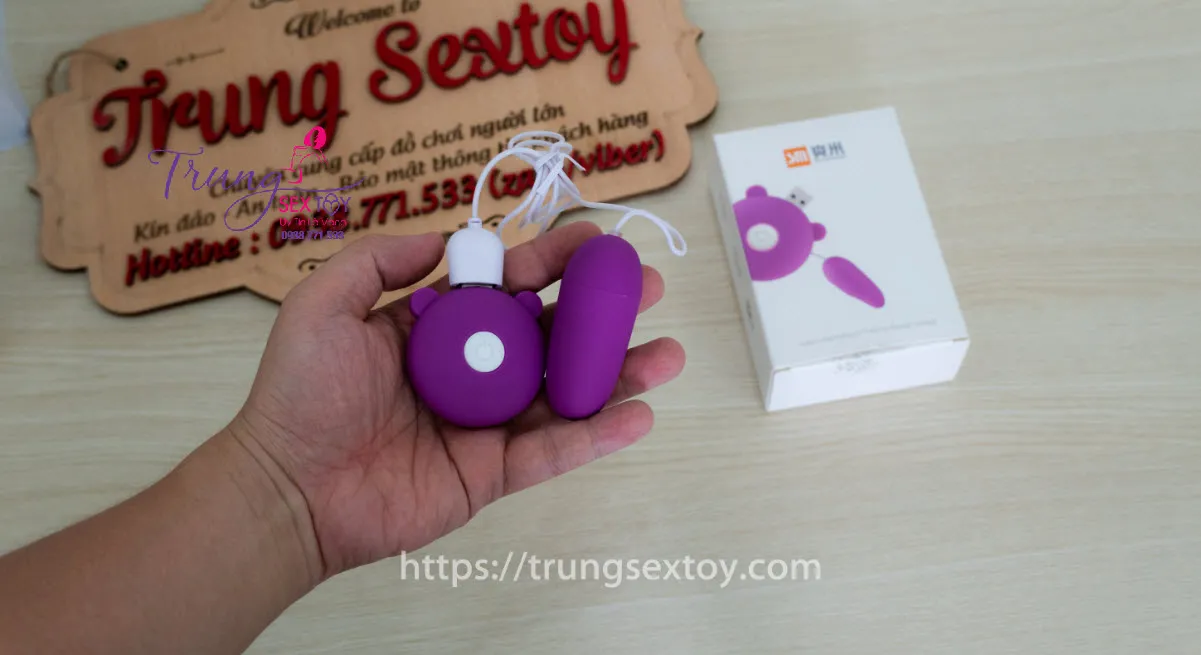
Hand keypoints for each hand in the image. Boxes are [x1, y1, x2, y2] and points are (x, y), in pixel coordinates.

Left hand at [226, 221, 685, 580]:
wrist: (287, 487)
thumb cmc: (299, 394)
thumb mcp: (325, 304)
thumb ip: (378, 260)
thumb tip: (444, 238)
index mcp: (439, 328)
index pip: (508, 285)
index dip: (553, 261)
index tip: (596, 242)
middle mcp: (472, 370)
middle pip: (551, 335)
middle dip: (603, 313)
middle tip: (649, 289)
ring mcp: (487, 423)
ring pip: (565, 394)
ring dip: (619, 374)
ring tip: (668, 355)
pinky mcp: (492, 473)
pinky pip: (553, 452)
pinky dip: (598, 436)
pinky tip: (640, 415)